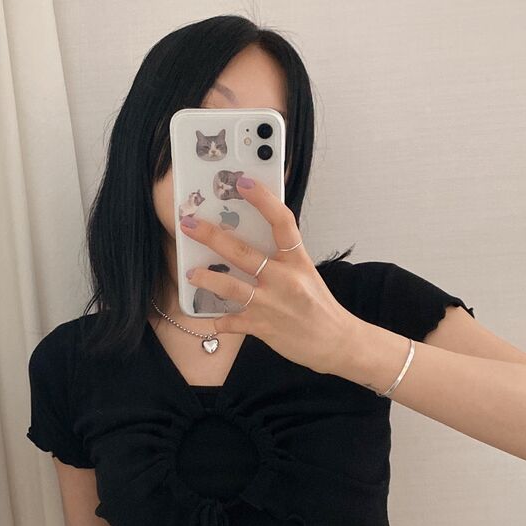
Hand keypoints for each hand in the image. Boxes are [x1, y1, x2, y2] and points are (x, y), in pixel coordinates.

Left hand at [179, 174, 358, 376]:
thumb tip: (248, 241)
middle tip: (189, 225)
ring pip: (231, 287)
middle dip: (212, 236)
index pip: (281, 222)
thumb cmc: (318, 306)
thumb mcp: (306, 274)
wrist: (337, 342)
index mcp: (297, 260)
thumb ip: (281, 259)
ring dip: (207, 279)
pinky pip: (233, 322)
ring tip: (191, 273)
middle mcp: (284, 279)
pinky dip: (221, 321)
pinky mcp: (263, 327)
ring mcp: (272, 304)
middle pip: (243, 253)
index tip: (243, 183)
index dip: (262, 200)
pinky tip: (214, 319)